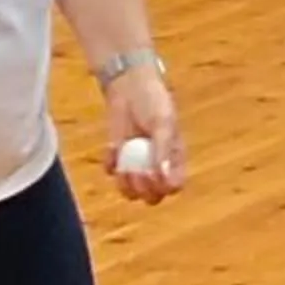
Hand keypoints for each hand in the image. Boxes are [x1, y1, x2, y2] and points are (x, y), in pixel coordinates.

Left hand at [104, 65, 185, 202]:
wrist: (130, 87)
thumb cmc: (153, 102)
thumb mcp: (162, 123)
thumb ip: (163, 150)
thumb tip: (162, 177)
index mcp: (174, 158)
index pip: (175, 186)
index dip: (166, 187)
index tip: (156, 175)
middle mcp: (156, 166)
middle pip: (153, 196)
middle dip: (144, 191)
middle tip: (137, 173)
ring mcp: (136, 163)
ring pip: (131, 192)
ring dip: (125, 186)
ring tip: (122, 169)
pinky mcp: (117, 157)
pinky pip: (112, 172)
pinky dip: (110, 164)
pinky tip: (112, 147)